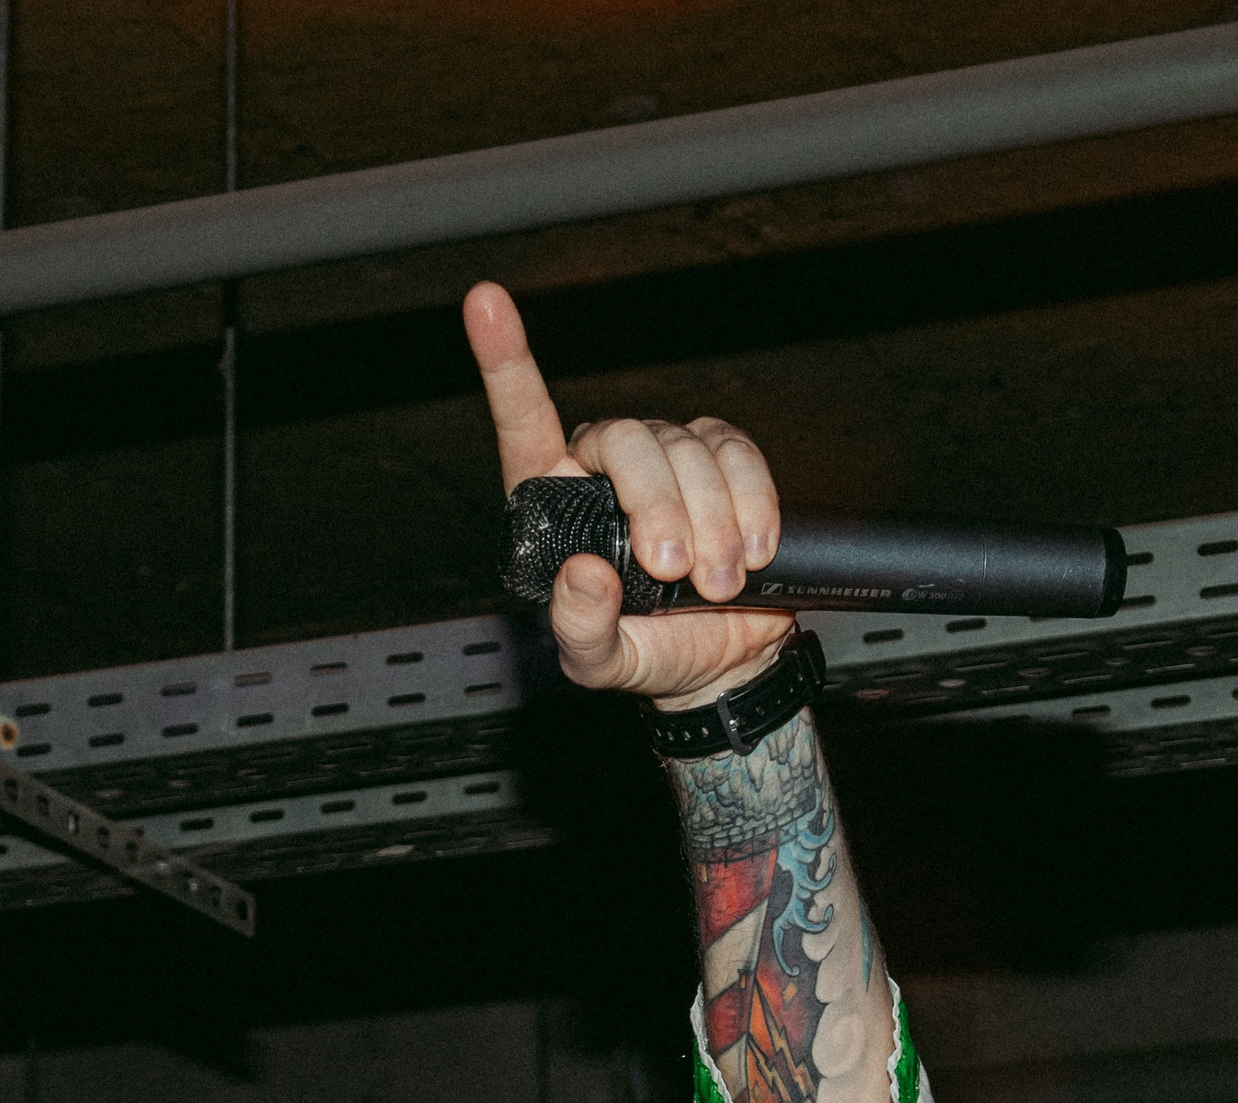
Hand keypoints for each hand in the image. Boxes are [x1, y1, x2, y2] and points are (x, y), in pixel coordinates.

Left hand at [463, 280, 795, 707]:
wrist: (720, 662)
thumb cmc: (646, 651)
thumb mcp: (599, 662)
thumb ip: (579, 628)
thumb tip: (584, 575)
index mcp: (556, 504)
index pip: (524, 422)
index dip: (506, 363)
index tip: (485, 303)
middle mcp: (605, 468)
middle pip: (626, 440)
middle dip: (657, 505)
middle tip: (674, 572)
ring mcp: (667, 458)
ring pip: (688, 449)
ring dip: (712, 522)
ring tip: (716, 583)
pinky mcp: (723, 460)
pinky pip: (739, 455)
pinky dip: (752, 503)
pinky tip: (751, 550)